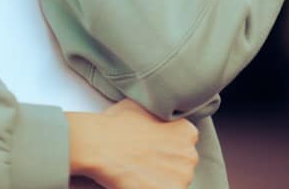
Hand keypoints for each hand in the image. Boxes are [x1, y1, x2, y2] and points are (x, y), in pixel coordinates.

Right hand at [68, 99, 199, 188]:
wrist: (99, 145)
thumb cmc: (115, 125)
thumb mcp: (142, 107)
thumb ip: (158, 114)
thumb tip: (156, 117)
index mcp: (187, 132)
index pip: (185, 143)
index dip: (168, 146)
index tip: (153, 149)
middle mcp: (190, 155)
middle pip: (182, 164)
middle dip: (166, 165)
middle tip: (144, 162)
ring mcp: (182, 178)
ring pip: (175, 182)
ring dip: (161, 180)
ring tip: (140, 173)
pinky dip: (153, 188)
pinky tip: (139, 182)